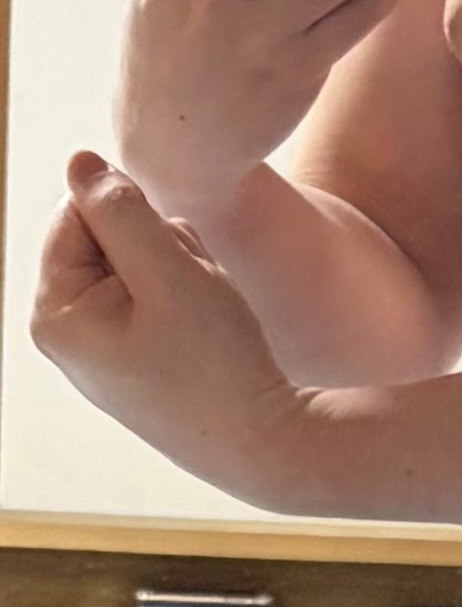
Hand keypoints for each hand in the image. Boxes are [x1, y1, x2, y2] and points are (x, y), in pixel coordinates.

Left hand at [30, 151, 303, 498]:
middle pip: (107, 235)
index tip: (172, 265)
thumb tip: (79, 162)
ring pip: (139, 260)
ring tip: (202, 318)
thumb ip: (119, 209)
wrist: (261, 444)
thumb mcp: (169, 270)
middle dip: (159, 247)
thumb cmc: (215, 364)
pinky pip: (157, 294)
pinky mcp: (133, 355)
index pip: (80, 211)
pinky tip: (203, 332)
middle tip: (191, 296)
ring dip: (179, 271)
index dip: (135, 219)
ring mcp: (100, 346)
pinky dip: (186, 297)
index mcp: (55, 314)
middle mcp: (66, 332)